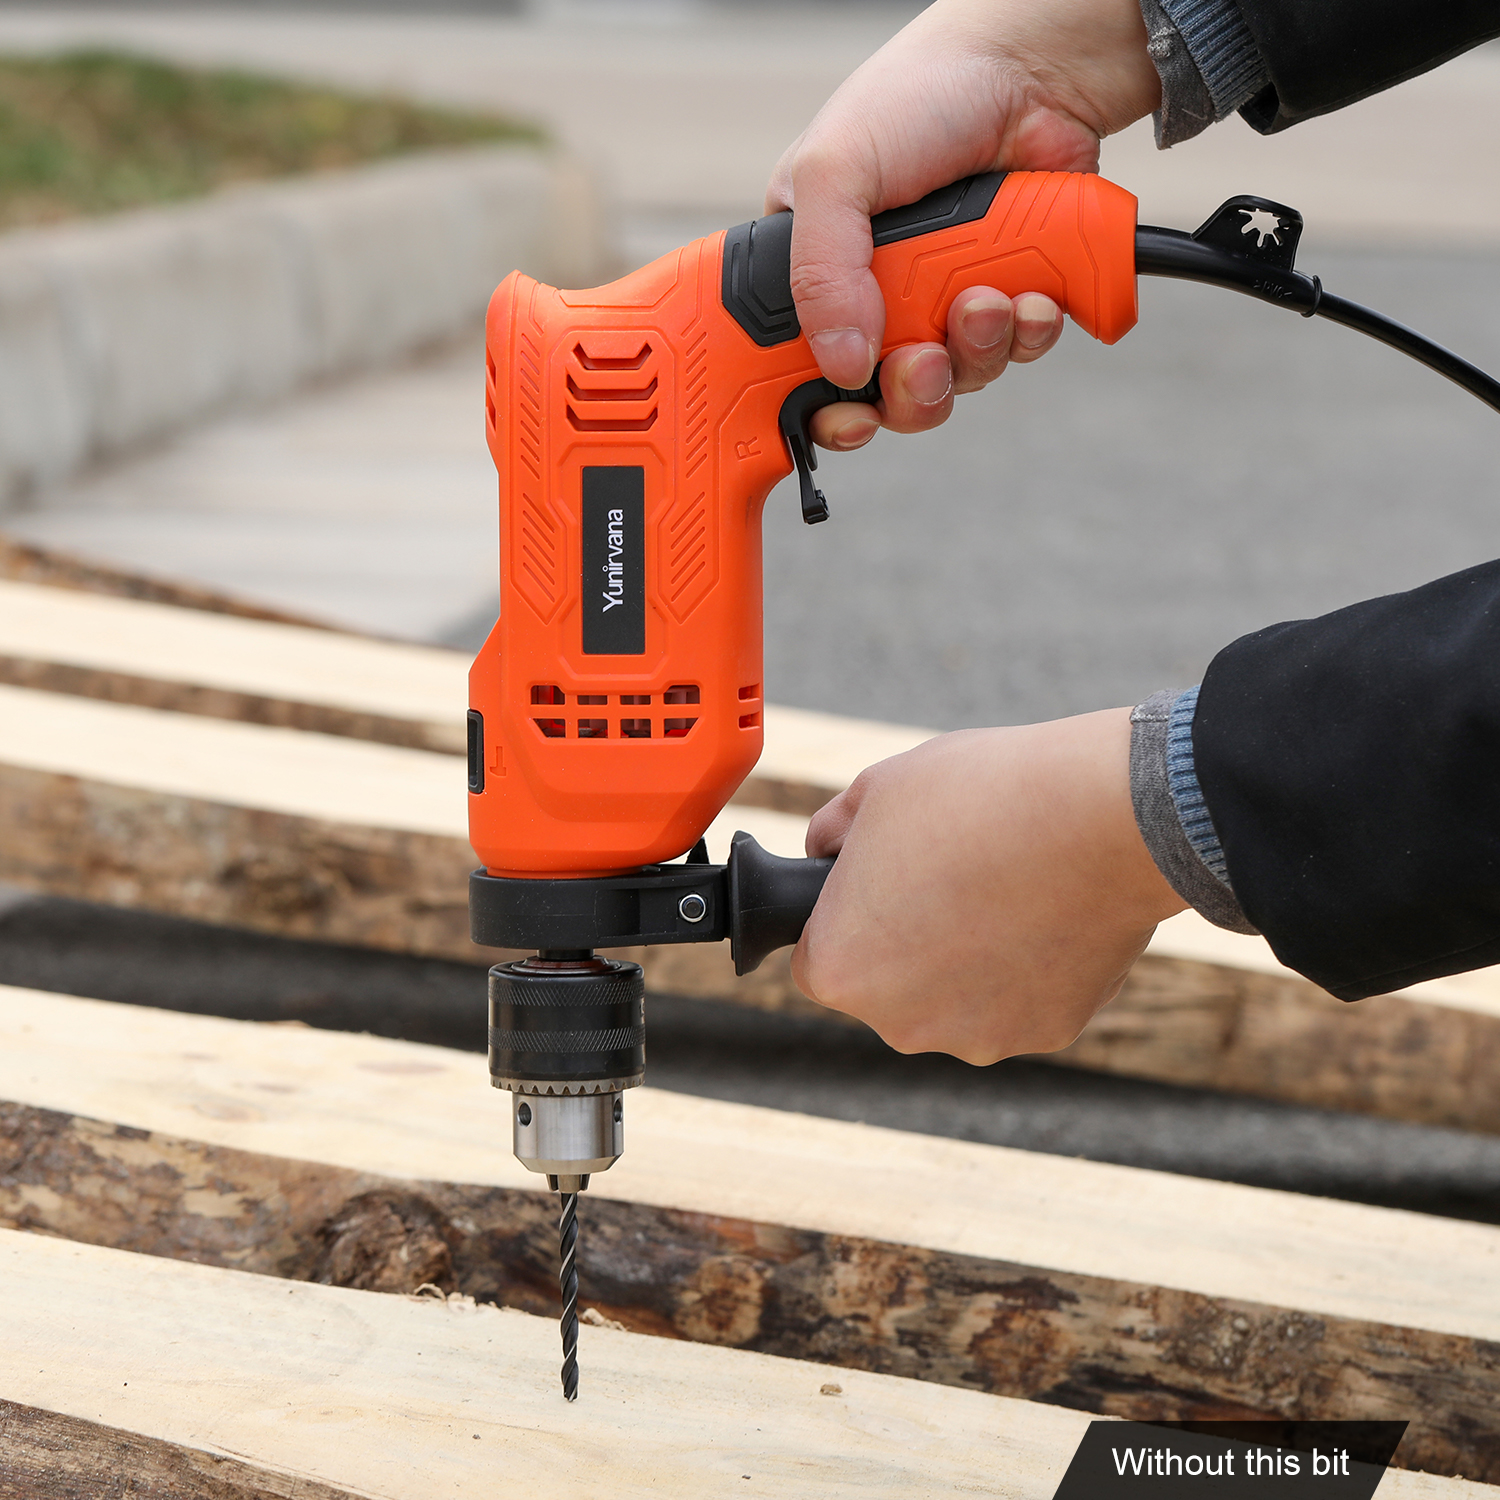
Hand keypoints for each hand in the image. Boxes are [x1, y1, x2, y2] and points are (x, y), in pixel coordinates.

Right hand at [766, 0, 1158, 451]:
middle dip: (914, 388)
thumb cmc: (920, 96)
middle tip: (926, 359)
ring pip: (958, 381)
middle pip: (887, 397)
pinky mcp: (1010, 298)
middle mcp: (878, 300)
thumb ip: (821, 272)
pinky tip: (1031, 294)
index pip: (803, 372)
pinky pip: (1018, 353)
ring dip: (977, 351)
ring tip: (988, 298)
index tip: (851, 415)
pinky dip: (1029, 334)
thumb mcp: (835, 171)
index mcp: (818, 274)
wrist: (1032, 69)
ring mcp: (945, 303)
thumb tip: (842, 365)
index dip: (828, 407)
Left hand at [791, 709, 1185, 1063]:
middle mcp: (899, 1024)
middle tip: (949, 873)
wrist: (1101, 814)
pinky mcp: (1047, 1034)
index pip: (821, 953)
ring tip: (1002, 886)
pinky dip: (1027, 966)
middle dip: (908, 939)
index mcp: (840, 969)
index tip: (884, 878)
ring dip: (968, 957)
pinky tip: (1045, 910)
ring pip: (955, 997)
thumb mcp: (876, 790)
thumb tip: (826, 848)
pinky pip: (1020, 1000)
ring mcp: (977, 1037)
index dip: (848, 911)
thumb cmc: (979, 796)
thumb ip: (832, 833)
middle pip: (888, 984)